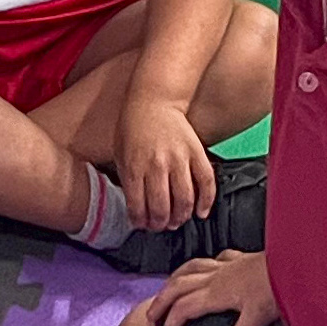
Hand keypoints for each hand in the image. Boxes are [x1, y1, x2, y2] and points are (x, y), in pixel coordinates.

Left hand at [119, 93, 216, 233]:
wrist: (154, 100)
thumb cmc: (133, 128)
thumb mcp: (120, 154)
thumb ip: (128, 181)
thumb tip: (136, 210)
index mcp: (134, 166)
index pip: (138, 207)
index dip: (140, 222)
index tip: (142, 224)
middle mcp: (157, 164)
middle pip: (162, 208)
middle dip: (160, 224)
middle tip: (160, 225)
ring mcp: (179, 158)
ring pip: (184, 200)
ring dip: (181, 217)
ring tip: (176, 220)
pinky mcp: (196, 152)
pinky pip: (206, 182)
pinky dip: (206, 202)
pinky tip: (200, 212)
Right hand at [155, 248, 276, 325]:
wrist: (296, 259)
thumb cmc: (278, 287)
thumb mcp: (258, 317)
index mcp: (216, 292)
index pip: (183, 308)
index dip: (171, 325)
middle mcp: (216, 276)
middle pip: (178, 286)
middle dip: (161, 301)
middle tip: (151, 316)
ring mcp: (228, 266)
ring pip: (191, 268)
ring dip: (175, 280)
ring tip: (168, 289)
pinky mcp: (241, 259)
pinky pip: (214, 260)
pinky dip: (204, 265)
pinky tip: (208, 268)